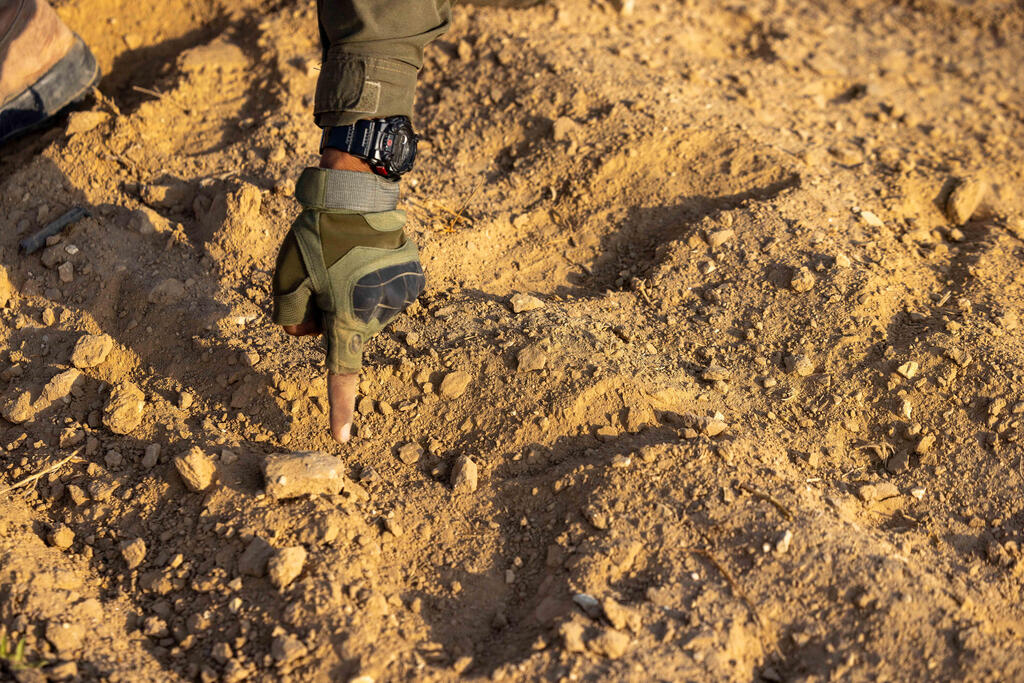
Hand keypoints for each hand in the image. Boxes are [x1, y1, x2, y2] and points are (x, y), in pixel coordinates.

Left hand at [274, 148, 421, 444]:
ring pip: (369, 311)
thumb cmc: (317, 236)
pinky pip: (388, 292)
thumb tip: (305, 330)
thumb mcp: (286, 277)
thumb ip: (288, 315)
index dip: (340, 407)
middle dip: (333, 314)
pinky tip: (367, 256)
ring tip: (346, 259)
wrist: (357, 192)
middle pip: (350, 331)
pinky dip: (376, 281)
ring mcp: (400, 295)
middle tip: (321, 277)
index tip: (342, 435)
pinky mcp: (414, 278)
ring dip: (354, 295)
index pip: (341, 372)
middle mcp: (378, 313)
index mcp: (346, 317)